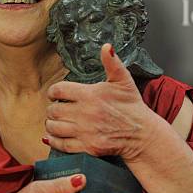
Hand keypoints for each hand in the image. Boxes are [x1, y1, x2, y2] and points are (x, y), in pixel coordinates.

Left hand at [44, 43, 157, 161]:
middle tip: (57, 109)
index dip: (53, 92)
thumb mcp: (123, 81)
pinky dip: (54, 141)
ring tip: (56, 121)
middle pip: (53, 110)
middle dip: (53, 108)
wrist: (141, 133)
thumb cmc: (131, 106)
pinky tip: (55, 136)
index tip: (56, 94)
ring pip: (54, 127)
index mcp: (90, 95)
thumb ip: (112, 63)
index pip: (58, 90)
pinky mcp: (87, 147)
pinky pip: (61, 144)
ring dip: (52, 124)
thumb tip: (107, 46)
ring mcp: (85, 131)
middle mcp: (85, 113)